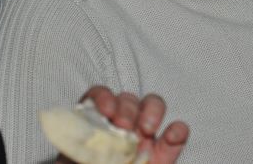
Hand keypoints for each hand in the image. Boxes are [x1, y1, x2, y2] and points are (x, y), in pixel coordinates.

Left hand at [56, 86, 188, 163]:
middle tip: (123, 125)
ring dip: (151, 110)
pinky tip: (171, 136)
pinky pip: (176, 135)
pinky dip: (177, 131)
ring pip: (152, 107)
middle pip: (126, 99)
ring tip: (146, 129)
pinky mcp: (164, 156)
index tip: (105, 111)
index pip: (97, 99)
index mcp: (91, 131)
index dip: (102, 97)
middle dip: (126, 106)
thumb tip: (76, 146)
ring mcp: (142, 141)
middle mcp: (117, 131)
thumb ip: (75, 154)